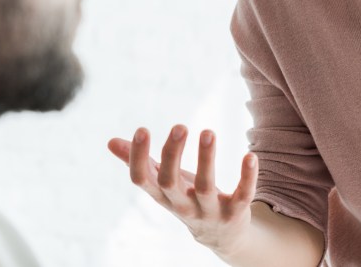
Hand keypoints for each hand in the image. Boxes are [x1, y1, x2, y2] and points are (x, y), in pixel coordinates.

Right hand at [108, 125, 257, 255]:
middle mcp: (182, 205)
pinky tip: (250, 156)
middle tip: (180, 126)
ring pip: (206, 187)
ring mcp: (209, 211)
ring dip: (207, 159)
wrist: (222, 236)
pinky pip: (242, 196)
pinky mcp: (235, 213)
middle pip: (171, 182)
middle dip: (173, 154)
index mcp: (162, 195)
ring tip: (208, 132)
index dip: (138, 157)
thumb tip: (110, 142)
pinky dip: (247, 177)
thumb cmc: (187, 198)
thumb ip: (140, 162)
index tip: (142, 130)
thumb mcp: (163, 183)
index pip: (143, 180)